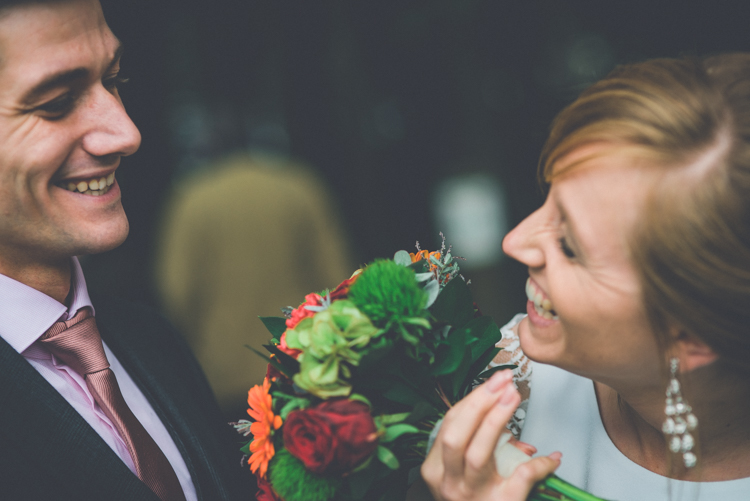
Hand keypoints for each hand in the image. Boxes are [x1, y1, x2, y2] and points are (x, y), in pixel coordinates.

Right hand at [421, 370, 560, 499]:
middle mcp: (449, 484)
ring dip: (497, 420)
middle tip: (503, 382)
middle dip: (480, 403)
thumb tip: (511, 433)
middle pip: (457, 435)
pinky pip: (520, 480)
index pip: (449, 424)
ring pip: (479, 453)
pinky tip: (552, 456)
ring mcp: (472, 497)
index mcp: (435, 471)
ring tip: (514, 397)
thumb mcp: (463, 478)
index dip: (472, 399)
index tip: (494, 381)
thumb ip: (478, 449)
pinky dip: (538, 465)